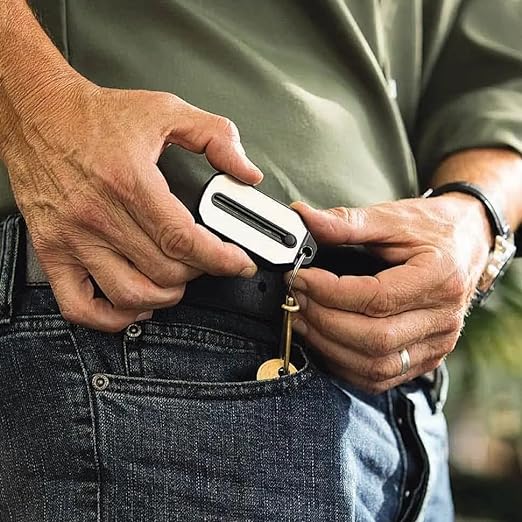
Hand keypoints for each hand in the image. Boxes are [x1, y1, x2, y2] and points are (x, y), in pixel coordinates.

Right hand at [2, 75, 261, 331]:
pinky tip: (134, 307)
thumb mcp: (166, 111)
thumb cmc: (97, 116)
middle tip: (207, 260)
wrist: (38, 113)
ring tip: (177, 282)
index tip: (238, 263)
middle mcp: (99, 215)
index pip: (184, 240)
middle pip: (165, 271)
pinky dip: (112, 319)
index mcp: (130, 181)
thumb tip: (247, 173)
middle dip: (198, 272)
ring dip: (165, 297)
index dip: (220, 259)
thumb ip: (216, 137)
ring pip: (130, 295)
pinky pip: (79, 306)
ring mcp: (73, 238)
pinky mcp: (53, 251)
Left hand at [288, 195, 492, 392]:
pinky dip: (345, 364)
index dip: (329, 291)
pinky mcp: (426, 358)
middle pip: (374, 338)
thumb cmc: (433, 229)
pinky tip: (324, 341)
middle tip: (295, 298)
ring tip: (302, 318)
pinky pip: (380, 378)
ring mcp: (437, 344)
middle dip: (323, 320)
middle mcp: (443, 318)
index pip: (376, 298)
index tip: (300, 277)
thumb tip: (303, 218)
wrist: (466, 243)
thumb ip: (346, 222)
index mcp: (439, 279)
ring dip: (329, 346)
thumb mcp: (392, 218)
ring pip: (375, 366)